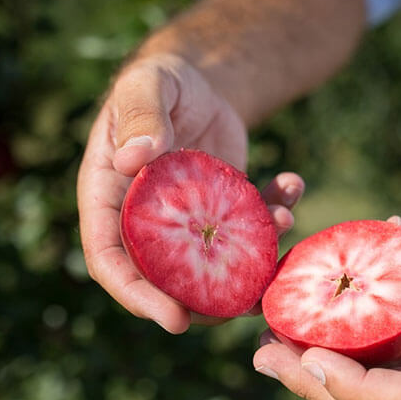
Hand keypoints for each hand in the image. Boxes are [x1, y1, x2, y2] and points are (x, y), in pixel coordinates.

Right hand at [77, 53, 303, 332]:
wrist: (199, 79)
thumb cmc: (161, 80)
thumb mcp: (147, 86)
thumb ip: (141, 117)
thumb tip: (133, 159)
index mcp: (109, 198)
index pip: (109, 260)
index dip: (137, 295)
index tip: (174, 320)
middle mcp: (144, 221)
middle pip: (166, 279)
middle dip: (206, 298)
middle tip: (245, 303)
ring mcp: (188, 222)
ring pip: (216, 262)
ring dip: (254, 257)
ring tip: (284, 221)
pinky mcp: (224, 212)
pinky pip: (250, 230)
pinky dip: (276, 215)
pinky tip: (292, 185)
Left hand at [253, 219, 400, 399]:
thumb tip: (387, 230)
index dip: (352, 386)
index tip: (310, 356)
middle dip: (315, 384)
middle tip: (262, 351)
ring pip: (382, 396)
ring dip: (327, 375)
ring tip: (276, 344)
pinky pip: (399, 375)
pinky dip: (357, 359)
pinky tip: (328, 332)